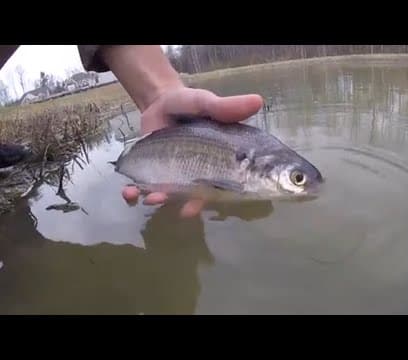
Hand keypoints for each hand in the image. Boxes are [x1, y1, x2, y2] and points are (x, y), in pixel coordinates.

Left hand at [121, 85, 263, 217]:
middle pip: (188, 195)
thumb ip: (227, 108)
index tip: (193, 206)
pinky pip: (143, 187)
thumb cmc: (190, 104)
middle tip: (165, 202)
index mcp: (214, 162)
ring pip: (166, 194)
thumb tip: (258, 101)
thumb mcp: (206, 103)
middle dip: (177, 202)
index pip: (213, 186)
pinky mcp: (151, 172)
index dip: (204, 198)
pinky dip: (134, 192)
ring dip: (155, 198)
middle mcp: (194, 174)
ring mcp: (171, 175)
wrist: (161, 100)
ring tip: (146, 197)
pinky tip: (128, 192)